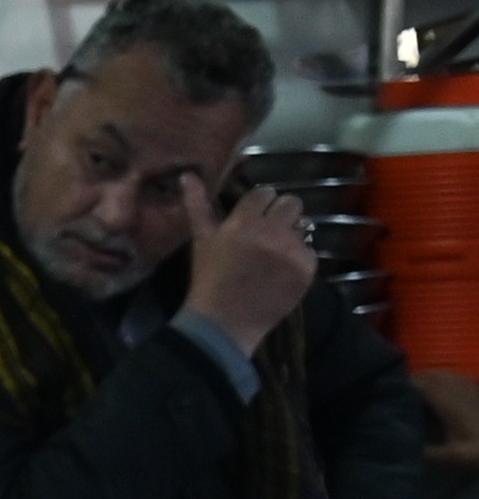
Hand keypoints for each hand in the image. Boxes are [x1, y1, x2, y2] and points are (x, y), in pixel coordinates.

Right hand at [186, 184, 322, 356]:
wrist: (223, 324)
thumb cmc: (208, 280)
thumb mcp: (201, 241)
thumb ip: (198, 205)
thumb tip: (187, 174)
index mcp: (243, 222)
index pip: (265, 192)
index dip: (259, 205)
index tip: (251, 220)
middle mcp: (271, 232)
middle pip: (292, 203)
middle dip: (281, 215)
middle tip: (267, 235)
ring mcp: (292, 251)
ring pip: (304, 226)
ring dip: (291, 236)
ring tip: (274, 256)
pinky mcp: (307, 269)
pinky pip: (311, 252)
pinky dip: (298, 261)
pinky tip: (281, 274)